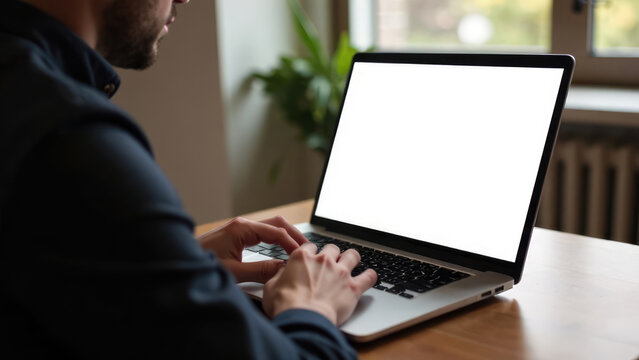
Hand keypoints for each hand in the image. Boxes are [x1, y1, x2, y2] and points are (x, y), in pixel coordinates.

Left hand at [197, 216, 307, 282]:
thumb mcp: (234, 272)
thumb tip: (283, 270)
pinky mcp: (236, 235)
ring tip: (299, 249)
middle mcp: (242, 224)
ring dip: (286, 236)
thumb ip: (261, 270)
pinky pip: (262, 232)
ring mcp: (239, 228)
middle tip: (308, 249)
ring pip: (270, 226)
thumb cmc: (201, 265)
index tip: (303, 256)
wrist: (179, 261)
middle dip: (294, 234)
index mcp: (242, 229)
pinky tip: (281, 249)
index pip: (276, 232)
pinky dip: (275, 239)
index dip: (292, 244)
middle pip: (277, 223)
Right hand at [262, 242, 377, 325]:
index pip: (310, 246)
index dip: (311, 253)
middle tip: (330, 263)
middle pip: (332, 248)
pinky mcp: (353, 287)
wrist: (303, 319)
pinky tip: (369, 277)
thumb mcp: (271, 286)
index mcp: (303, 258)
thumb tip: (282, 272)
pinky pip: (368, 276)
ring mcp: (340, 273)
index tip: (311, 259)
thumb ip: (279, 275)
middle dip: (332, 254)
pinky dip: (370, 276)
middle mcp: (323, 261)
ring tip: (351, 263)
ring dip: (352, 258)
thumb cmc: (285, 305)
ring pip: (352, 255)